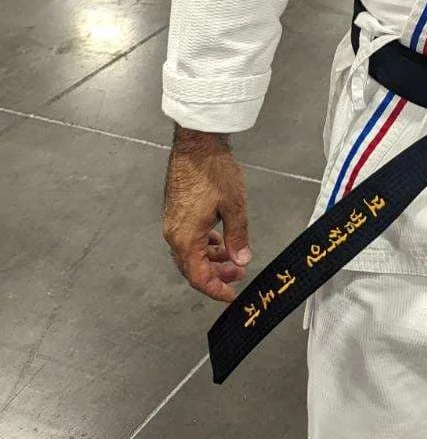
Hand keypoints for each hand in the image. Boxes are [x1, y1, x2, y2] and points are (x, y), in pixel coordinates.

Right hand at [162, 129, 250, 303]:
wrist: (196, 143)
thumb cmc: (213, 170)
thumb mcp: (234, 206)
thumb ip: (238, 237)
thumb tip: (241, 260)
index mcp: (186, 238)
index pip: (198, 277)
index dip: (215, 289)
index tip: (230, 295)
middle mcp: (174, 234)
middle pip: (192, 267)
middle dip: (216, 274)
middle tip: (237, 274)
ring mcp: (172, 222)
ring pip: (190, 252)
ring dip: (210, 258)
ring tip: (233, 256)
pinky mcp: (175, 211)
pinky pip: (188, 237)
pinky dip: (204, 243)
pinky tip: (219, 238)